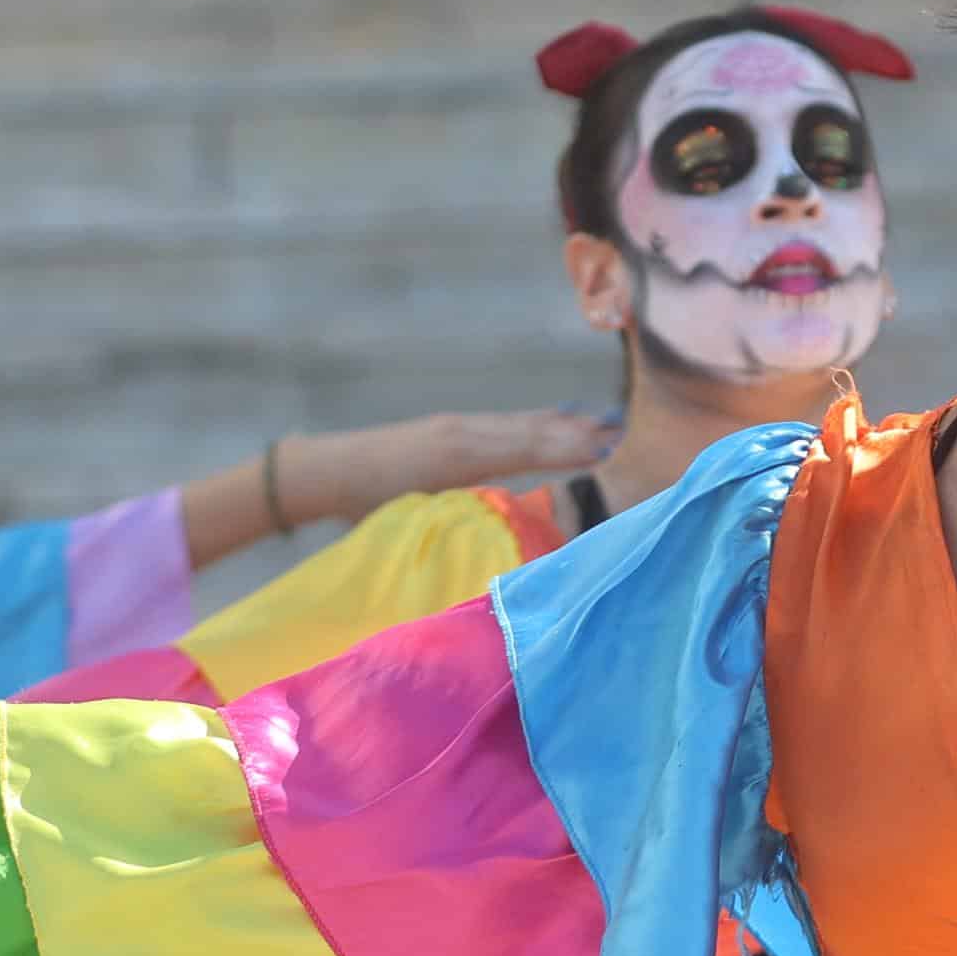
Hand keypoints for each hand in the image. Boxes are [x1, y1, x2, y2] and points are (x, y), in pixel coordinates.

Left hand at [279, 409, 616, 528]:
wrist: (326, 468)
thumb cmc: (365, 503)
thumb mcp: (418, 517)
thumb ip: (467, 519)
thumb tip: (515, 533)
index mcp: (459, 455)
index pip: (528, 448)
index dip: (570, 448)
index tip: (611, 449)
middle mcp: (466, 431)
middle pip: (535, 429)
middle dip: (582, 432)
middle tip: (630, 434)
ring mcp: (460, 424)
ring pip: (524, 422)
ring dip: (567, 424)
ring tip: (610, 424)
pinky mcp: (454, 427)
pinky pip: (509, 423)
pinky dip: (541, 423)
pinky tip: (562, 422)